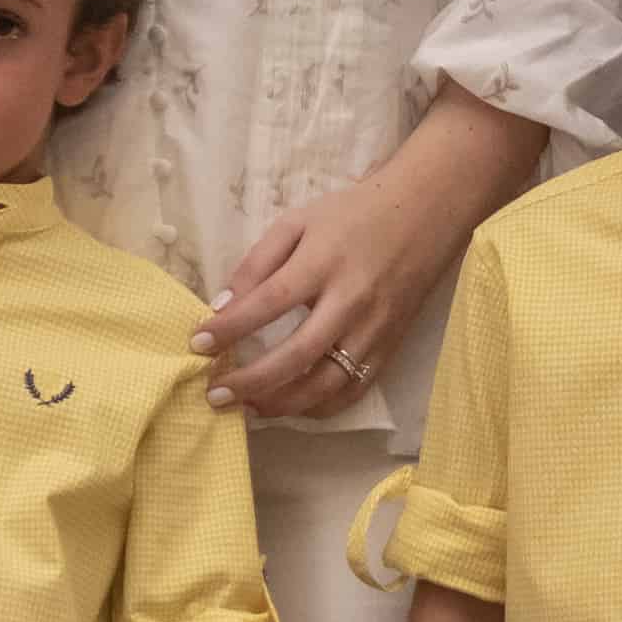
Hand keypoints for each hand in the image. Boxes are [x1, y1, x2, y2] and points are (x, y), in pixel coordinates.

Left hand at [192, 92, 539, 419]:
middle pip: (297, 354)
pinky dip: (319, 407)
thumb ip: (257, 262)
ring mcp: (375, 329)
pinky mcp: (390, 347)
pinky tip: (290, 406)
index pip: (269, 302)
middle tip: (214, 393)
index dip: (231, 328)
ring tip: (247, 407)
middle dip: (251, 380)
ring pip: (327, 384)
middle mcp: (351, 300)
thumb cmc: (353, 215)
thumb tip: (222, 306)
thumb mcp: (298, 222)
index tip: (197, 344)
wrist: (424, 214)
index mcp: (324, 261)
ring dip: (282, 403)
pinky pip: (353, 390)